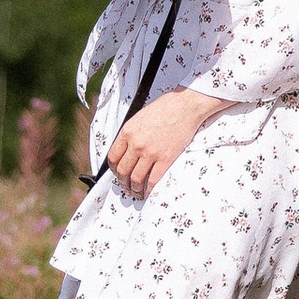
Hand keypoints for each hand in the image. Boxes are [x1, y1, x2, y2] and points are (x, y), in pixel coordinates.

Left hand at [105, 88, 227, 198]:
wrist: (185, 106)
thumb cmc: (165, 108)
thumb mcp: (139, 117)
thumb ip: (131, 133)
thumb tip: (126, 149)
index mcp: (127, 132)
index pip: (113, 157)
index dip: (113, 169)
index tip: (117, 172)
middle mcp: (136, 144)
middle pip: (122, 170)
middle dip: (122, 181)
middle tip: (125, 184)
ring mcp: (150, 153)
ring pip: (135, 178)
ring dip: (134, 188)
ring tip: (135, 191)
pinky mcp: (165, 159)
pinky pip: (153, 180)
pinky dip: (148, 189)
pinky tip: (147, 192)